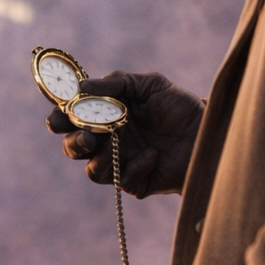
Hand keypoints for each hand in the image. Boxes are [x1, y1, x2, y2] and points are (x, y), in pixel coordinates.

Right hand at [47, 72, 203, 197]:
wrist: (207, 131)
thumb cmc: (179, 106)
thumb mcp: (150, 85)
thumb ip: (116, 82)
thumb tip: (81, 88)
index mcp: (105, 115)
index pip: (72, 118)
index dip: (59, 118)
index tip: (58, 116)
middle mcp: (108, 140)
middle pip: (74, 148)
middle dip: (73, 143)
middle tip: (86, 136)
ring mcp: (120, 162)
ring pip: (91, 170)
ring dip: (96, 158)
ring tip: (112, 142)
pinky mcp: (135, 182)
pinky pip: (122, 179)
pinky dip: (135, 165)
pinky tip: (153, 155)